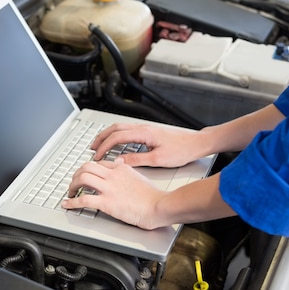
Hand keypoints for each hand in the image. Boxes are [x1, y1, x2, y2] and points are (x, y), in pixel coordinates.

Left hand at [61, 159, 166, 229]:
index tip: (83, 176)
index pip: (98, 164)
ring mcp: (109, 188)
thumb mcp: (138, 176)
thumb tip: (119, 165)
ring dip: (72, 186)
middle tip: (74, 183)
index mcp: (121, 168)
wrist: (158, 205)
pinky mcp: (107, 202)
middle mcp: (113, 175)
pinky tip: (67, 205)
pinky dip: (72, 202)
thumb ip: (126, 171)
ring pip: (82, 179)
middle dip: (76, 175)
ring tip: (70, 192)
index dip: (87, 170)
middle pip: (86, 167)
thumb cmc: (152, 196)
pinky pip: (84, 199)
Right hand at [91, 123, 206, 167]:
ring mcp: (146, 128)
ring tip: (100, 145)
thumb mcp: (158, 160)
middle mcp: (143, 128)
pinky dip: (117, 136)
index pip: (116, 137)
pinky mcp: (149, 131)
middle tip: (92, 148)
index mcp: (143, 133)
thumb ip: (136, 160)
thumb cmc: (182, 150)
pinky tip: (117, 144)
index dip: (104, 147)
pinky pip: (128, 131)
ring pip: (121, 128)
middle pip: (115, 128)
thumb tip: (119, 162)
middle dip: (101, 138)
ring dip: (108, 136)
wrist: (197, 143)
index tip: (97, 156)